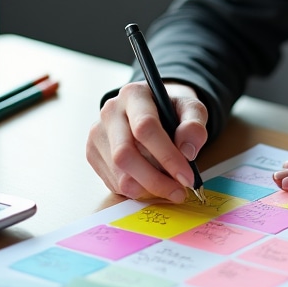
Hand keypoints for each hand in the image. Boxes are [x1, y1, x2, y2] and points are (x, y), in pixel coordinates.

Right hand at [86, 81, 207, 202]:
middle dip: (155, 179)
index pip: (145, 127)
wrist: (152, 111)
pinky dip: (136, 190)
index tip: (187, 176)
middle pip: (124, 154)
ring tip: (169, 187)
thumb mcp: (191, 109)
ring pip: (118, 173)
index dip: (167, 155)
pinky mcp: (93, 153)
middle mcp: (110, 111)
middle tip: (179, 192)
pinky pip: (113, 182)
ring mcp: (98, 133)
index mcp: (134, 94)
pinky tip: (152, 183)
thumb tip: (187, 151)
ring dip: (147, 188)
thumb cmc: (171, 110)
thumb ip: (195, 125)